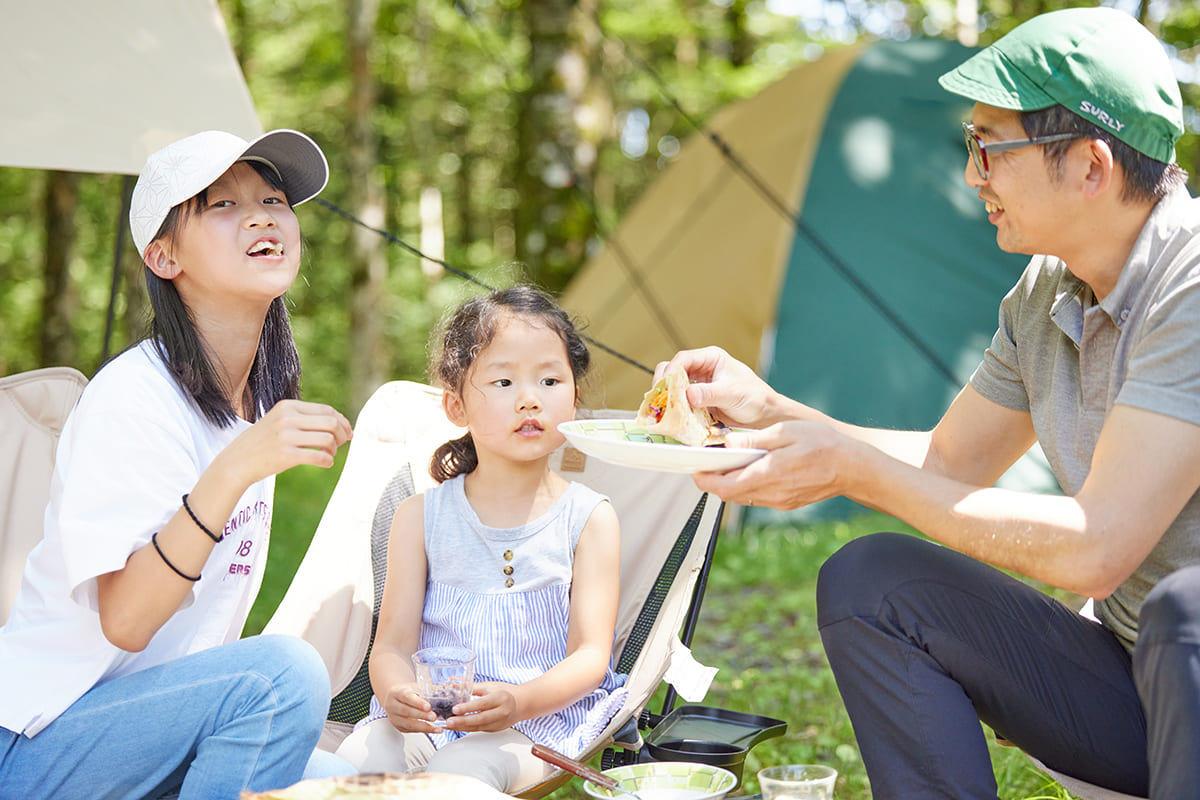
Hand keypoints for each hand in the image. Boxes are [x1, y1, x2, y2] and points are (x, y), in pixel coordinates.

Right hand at [212, 399, 352, 488]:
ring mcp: (286, 436)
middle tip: (341, 444)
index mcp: (287, 406)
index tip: (347, 432)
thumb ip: (304, 418)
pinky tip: (325, 463)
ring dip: (334, 449)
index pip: (326, 409)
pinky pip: (319, 457)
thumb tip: (339, 422)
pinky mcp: (286, 455)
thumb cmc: (263, 443)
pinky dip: (328, 461)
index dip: (342, 421)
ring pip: (328, 439)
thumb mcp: (279, 421)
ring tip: (329, 454)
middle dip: (342, 434)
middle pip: (331, 422)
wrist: (236, 462)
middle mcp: (287, 418)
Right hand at [381, 683, 440, 732]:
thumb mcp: (415, 686)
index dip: (418, 703)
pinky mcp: (398, 727)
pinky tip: (433, 730)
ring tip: (437, 728)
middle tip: (434, 717)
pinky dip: (423, 731)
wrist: (394, 698)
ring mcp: (394, 718)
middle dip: (421, 716)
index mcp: (397, 693)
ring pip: (408, 724)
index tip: (428, 707)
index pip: (407, 697)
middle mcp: (392, 706)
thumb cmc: (408, 691)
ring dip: (424, 727)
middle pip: (407, 712)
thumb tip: (445, 689)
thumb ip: (428, 689)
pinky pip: (411, 730)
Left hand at [444, 682, 518, 732]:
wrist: (521, 704)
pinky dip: (467, 729)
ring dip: (462, 727)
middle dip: (463, 721)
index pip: (483, 704)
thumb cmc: (505, 692)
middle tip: (449, 721)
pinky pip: (480, 730)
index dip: (468, 707)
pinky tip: (457, 727)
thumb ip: (471, 686)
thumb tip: (453, 684)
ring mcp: (499, 723)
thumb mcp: (490, 686)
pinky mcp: (496, 729)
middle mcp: (502, 712)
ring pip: (479, 727)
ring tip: (449, 725)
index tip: (455, 709)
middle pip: (481, 719)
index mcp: (500, 698)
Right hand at [657, 346, 774, 428]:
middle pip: (673, 371)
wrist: (764, 415)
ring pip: (674, 387)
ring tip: (664, 410)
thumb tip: (688, 394)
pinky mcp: (698, 400)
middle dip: (665, 384)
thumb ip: (710, 393)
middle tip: (660, 399)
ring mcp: (699, 385)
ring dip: (668, 398)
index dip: (671, 371)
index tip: (665, 386)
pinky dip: (675, 408)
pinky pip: (680, 402)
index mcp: (711, 358)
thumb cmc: (755, 397)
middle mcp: (702, 369)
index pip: (683, 359)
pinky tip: (673, 417)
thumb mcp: (732, 393)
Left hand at [693, 420, 851, 509]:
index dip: (705, 481)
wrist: (853, 467)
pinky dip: (748, 486)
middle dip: (714, 482)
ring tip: (727, 465)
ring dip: (731, 484)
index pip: (726, 486)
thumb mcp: (787, 432)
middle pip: (730, 495)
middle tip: (705, 466)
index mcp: (769, 474)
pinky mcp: (787, 503)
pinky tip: (751, 470)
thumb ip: (755, 441)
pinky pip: (759, 497)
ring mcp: (780, 501)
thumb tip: (728, 443)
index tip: (695, 470)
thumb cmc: (823, 443)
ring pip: (743, 497)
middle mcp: (772, 493)